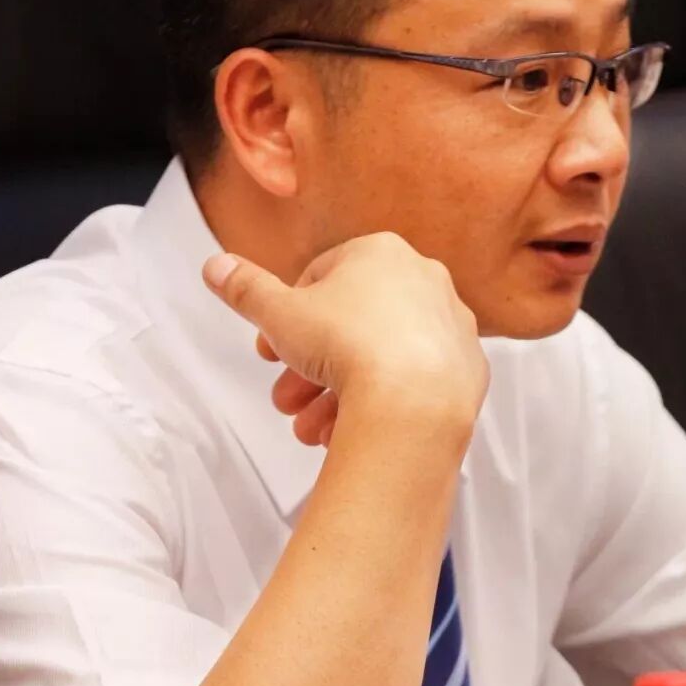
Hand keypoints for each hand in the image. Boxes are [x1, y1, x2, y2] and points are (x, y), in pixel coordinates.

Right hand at [203, 233, 487, 447]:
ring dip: (336, 394)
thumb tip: (217, 267)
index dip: (288, 318)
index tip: (271, 349)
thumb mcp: (277, 314)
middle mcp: (424, 281)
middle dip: (309, 366)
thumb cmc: (351, 347)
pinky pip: (412, 386)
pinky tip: (349, 432)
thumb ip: (245, 289)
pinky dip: (381, 405)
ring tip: (308, 426)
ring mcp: (450, 326)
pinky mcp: (467, 370)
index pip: (322, 277)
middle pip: (350, 325)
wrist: (415, 402)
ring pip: (380, 359)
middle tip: (285, 396)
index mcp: (380, 253)